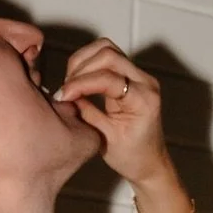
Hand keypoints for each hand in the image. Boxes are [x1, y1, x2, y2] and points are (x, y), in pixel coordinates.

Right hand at [55, 38, 170, 189]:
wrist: (149, 163)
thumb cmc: (131, 157)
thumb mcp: (104, 138)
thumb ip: (85, 111)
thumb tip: (65, 93)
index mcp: (143, 100)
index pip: (108, 78)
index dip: (81, 83)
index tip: (64, 95)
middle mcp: (145, 82)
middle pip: (108, 53)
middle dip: (81, 67)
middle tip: (67, 89)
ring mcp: (139, 75)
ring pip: (106, 49)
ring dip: (83, 62)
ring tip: (71, 83)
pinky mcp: (131, 75)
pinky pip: (107, 57)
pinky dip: (89, 63)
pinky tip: (79, 80)